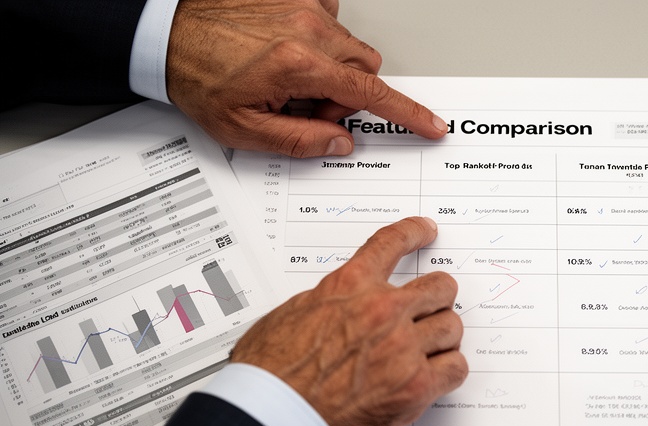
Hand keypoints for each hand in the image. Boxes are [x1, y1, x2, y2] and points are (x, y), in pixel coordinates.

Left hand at [166, 0, 447, 156]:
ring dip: (332, 68)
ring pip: (349, 46)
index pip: (370, 94)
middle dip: (347, 95)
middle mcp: (309, 29)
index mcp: (299, 65)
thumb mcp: (245, 130)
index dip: (407, 113)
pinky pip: (331, 17)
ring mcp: (304, 5)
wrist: (166, 33)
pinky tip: (287, 49)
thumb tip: (341, 141)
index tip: (432, 124)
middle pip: (364, 69)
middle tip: (306, 106)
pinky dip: (320, 39)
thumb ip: (301, 141)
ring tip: (290, 77)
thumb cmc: (198, 77)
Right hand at [230, 217, 466, 425]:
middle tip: (431, 309)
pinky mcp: (416, 387)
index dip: (414, 232)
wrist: (274, 419)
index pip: (391, 243)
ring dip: (442, 338)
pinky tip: (435, 375)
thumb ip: (328, 303)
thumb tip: (342, 304)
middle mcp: (382, 312)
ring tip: (428, 350)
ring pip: (452, 328)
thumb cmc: (271, 375)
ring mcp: (403, 349)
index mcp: (349, 287)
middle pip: (440, 287)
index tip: (425, 230)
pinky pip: (455, 368)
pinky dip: (448, 371)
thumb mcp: (289, 316)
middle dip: (437, 298)